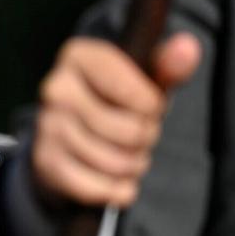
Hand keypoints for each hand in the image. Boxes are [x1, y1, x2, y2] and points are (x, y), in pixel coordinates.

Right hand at [30, 34, 200, 209]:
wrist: (72, 134)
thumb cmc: (117, 100)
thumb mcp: (142, 78)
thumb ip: (168, 64)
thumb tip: (188, 46)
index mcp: (79, 56)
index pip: (132, 90)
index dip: (152, 107)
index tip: (150, 106)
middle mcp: (56, 88)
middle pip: (128, 130)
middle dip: (146, 139)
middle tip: (142, 135)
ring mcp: (47, 126)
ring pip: (113, 161)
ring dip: (133, 165)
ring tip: (130, 155)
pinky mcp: (45, 161)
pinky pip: (95, 187)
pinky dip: (116, 189)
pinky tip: (119, 180)